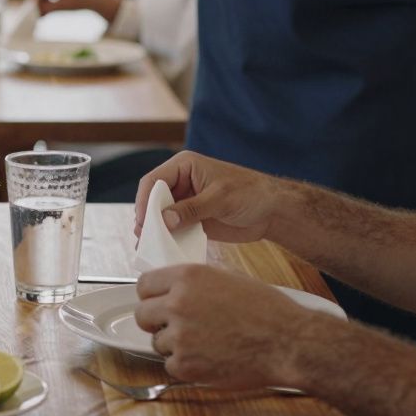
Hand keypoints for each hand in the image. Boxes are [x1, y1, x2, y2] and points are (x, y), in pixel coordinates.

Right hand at [31, 0, 118, 20]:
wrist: (92, 0)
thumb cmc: (79, 3)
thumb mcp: (63, 6)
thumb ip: (49, 8)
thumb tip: (36, 11)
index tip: (33, 10)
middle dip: (38, 2)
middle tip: (38, 15)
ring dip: (42, 3)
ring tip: (44, 15)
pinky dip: (46, 2)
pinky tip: (48, 11)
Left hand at [134, 264, 312, 386]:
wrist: (288, 342)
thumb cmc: (268, 311)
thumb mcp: (228, 278)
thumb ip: (196, 282)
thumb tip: (176, 286)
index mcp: (187, 277)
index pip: (144, 284)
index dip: (151, 296)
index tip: (157, 303)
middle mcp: (178, 303)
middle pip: (142, 314)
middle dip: (156, 321)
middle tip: (176, 327)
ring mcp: (179, 336)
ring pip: (157, 342)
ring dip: (175, 345)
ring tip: (204, 343)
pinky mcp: (185, 365)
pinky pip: (171, 365)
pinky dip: (186, 366)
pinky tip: (209, 358)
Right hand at [135, 151, 292, 242]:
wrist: (272, 211)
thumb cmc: (251, 193)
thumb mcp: (220, 198)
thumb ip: (192, 209)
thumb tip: (165, 220)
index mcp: (184, 166)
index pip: (154, 180)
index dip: (144, 200)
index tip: (142, 220)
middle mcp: (180, 183)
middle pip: (152, 199)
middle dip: (147, 217)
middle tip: (143, 236)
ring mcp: (185, 202)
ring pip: (160, 215)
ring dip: (154, 230)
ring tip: (149, 246)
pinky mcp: (191, 219)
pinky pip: (173, 228)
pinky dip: (167, 238)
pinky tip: (162, 249)